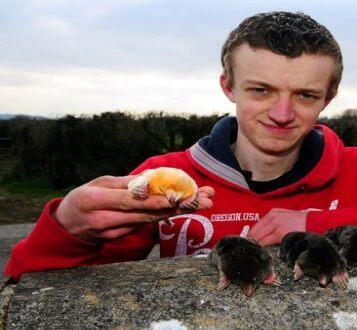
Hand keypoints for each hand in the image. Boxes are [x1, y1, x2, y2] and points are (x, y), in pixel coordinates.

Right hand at [54, 175, 215, 242]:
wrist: (67, 227)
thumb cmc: (84, 198)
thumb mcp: (99, 183)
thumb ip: (125, 183)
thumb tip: (153, 179)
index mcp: (95, 201)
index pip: (131, 201)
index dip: (156, 200)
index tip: (178, 197)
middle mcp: (106, 220)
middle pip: (148, 214)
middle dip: (180, 205)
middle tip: (207, 199)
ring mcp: (115, 232)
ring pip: (152, 220)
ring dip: (180, 210)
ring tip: (205, 201)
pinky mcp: (123, 237)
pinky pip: (147, 223)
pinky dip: (167, 214)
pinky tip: (186, 206)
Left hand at [247, 208, 306, 245]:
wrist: (314, 223)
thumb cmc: (301, 222)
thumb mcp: (285, 217)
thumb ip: (274, 223)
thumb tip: (263, 234)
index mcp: (273, 212)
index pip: (257, 225)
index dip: (251, 235)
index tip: (248, 242)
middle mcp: (273, 216)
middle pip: (256, 231)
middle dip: (251, 240)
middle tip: (248, 248)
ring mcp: (276, 224)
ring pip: (259, 237)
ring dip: (256, 244)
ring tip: (253, 251)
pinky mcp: (280, 233)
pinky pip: (266, 241)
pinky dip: (262, 246)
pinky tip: (261, 251)